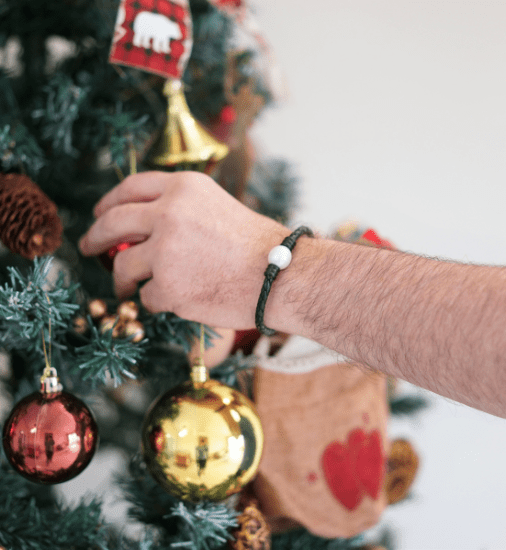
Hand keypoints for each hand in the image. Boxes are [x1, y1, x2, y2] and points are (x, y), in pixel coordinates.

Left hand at [79, 171, 288, 327]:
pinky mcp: (167, 286)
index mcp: (183, 188)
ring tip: (128, 289)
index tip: (100, 215)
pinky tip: (177, 300)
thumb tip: (141, 226)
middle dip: (95, 239)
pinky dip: (157, 300)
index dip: (109, 202)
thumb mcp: (217, 207)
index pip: (130, 188)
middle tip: (90, 249)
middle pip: (112, 223)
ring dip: (123, 280)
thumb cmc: (257, 245)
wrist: (281, 275)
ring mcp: (164, 251)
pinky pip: (146, 296)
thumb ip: (179, 208)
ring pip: (123, 267)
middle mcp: (168, 213)